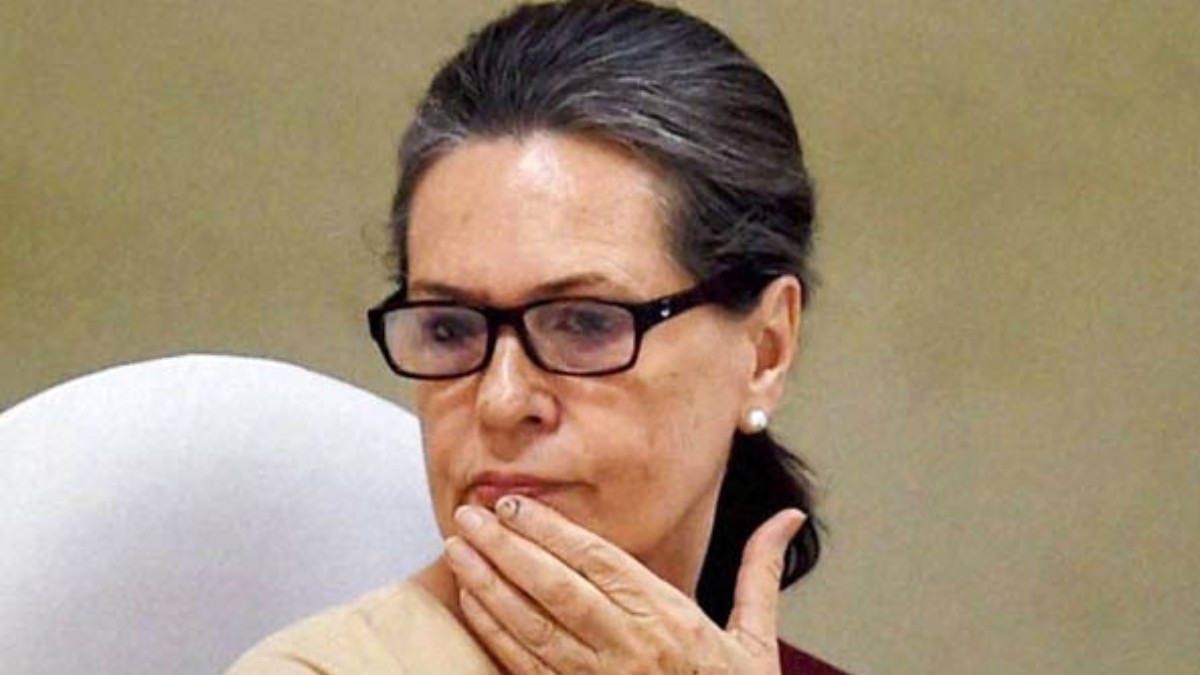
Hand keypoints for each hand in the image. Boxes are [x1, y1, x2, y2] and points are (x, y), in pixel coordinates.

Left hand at [443, 495, 805, 673]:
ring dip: (488, 584)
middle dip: (506, 547)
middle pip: (555, 588)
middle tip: (469, 513)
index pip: (599, 562)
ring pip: (530, 625)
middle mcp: (629, 648)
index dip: (553, 531)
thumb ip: (760, 573)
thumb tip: (788, 518)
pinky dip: (494, 632)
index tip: (516, 503)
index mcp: (669, 620)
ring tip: (458, 549)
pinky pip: (525, 666)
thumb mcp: (756, 640)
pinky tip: (472, 603)